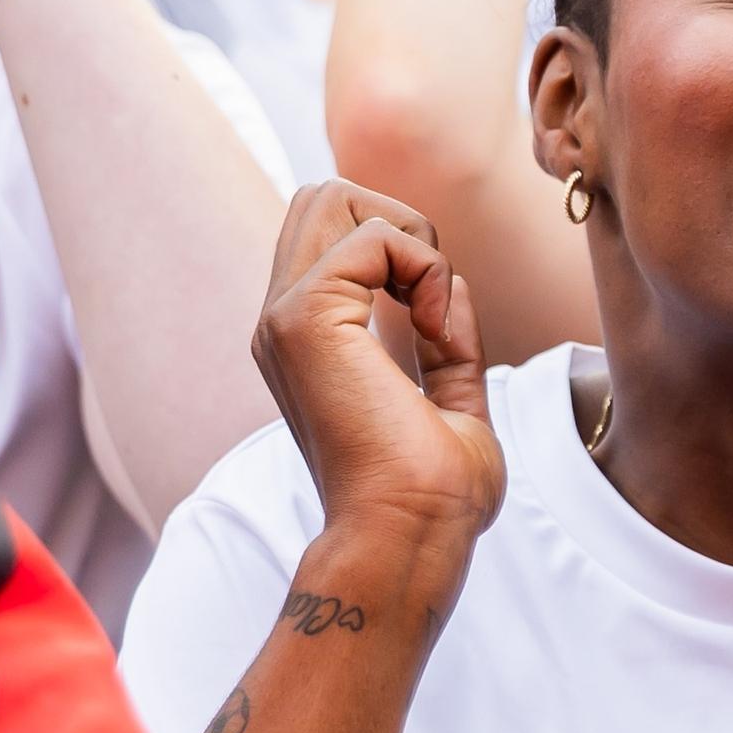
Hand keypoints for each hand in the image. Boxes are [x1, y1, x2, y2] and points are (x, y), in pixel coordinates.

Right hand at [252, 181, 506, 558]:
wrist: (409, 537)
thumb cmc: (433, 498)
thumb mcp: (451, 403)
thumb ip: (447, 345)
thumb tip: (448, 283)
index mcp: (305, 341)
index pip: (329, 234)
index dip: (400, 250)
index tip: (435, 325)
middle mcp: (281, 322)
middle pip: (321, 197)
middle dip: (395, 221)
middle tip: (430, 296)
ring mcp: (285, 317)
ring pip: (331, 195)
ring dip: (407, 237)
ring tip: (429, 313)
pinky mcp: (304, 318)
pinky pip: (375, 234)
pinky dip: (424, 267)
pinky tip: (431, 330)